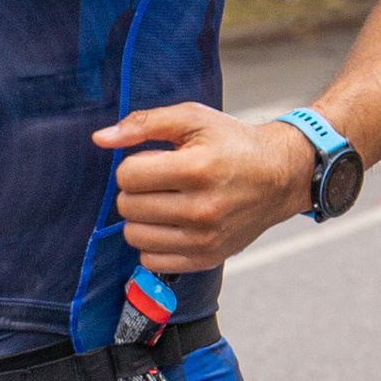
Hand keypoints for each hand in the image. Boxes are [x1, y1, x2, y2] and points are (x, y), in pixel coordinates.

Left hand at [91, 101, 311, 272]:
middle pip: (128, 206)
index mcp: (197, 169)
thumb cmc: (234, 145)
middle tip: (160, 182)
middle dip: (136, 190)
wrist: (280, 176)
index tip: (154, 162)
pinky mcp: (207, 258)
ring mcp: (205, 238)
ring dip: (141, 218)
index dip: (134, 165)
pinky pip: (151, 261)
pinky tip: (169, 225)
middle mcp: (202, 208)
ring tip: (163, 202)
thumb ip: (144, 123)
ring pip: (134, 236)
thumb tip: (100, 138)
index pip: (127, 176)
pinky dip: (152, 244)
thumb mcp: (193, 119)